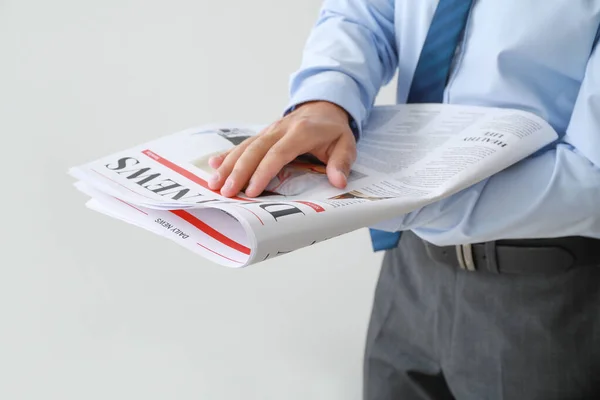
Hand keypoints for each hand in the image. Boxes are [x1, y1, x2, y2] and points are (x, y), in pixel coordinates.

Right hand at [207, 101, 356, 197]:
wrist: (324, 106)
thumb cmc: (333, 130)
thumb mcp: (346, 144)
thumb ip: (341, 162)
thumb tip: (338, 181)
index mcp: (301, 132)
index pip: (278, 154)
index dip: (263, 172)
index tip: (252, 191)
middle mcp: (280, 129)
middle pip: (255, 150)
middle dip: (238, 172)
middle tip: (226, 192)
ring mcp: (269, 130)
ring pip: (245, 147)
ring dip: (228, 165)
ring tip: (214, 184)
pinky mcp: (263, 133)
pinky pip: (243, 144)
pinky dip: (227, 154)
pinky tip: (213, 164)